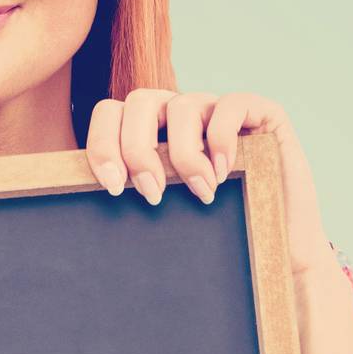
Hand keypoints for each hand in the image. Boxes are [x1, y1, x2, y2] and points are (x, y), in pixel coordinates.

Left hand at [85, 90, 338, 278]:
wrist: (276, 253)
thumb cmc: (216, 235)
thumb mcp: (162, 214)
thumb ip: (129, 195)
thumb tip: (76, 210)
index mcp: (152, 132)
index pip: (111, 114)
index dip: (104, 145)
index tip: (112, 187)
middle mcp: (182, 115)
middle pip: (141, 100)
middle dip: (138, 149)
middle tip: (151, 194)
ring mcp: (219, 110)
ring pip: (183, 104)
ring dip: (184, 155)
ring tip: (199, 193)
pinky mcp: (261, 112)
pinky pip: (231, 105)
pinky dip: (222, 139)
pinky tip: (225, 174)